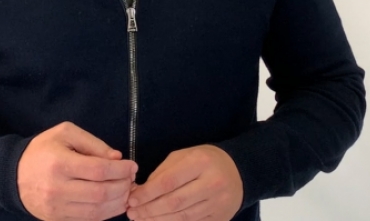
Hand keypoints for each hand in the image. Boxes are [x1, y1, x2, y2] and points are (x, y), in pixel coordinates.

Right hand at [17, 121, 137, 220]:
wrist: (13, 174)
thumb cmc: (42, 150)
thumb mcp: (65, 133)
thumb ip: (93, 143)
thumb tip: (117, 158)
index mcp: (60, 163)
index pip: (99, 171)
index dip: (121, 170)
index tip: (133, 166)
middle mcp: (58, 189)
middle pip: (100, 193)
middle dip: (123, 187)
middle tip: (131, 179)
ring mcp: (57, 208)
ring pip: (96, 211)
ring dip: (118, 203)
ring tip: (126, 192)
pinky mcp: (57, 220)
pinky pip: (88, 220)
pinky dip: (106, 214)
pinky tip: (113, 203)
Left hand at [126, 145, 241, 220]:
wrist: (238, 171)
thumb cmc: (204, 161)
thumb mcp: (184, 156)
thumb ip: (162, 172)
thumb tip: (140, 191)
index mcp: (200, 162)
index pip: (168, 181)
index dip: (147, 193)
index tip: (131, 199)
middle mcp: (211, 183)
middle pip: (174, 202)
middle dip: (149, 210)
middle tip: (132, 213)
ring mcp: (218, 203)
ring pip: (182, 217)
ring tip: (141, 220)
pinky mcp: (220, 218)